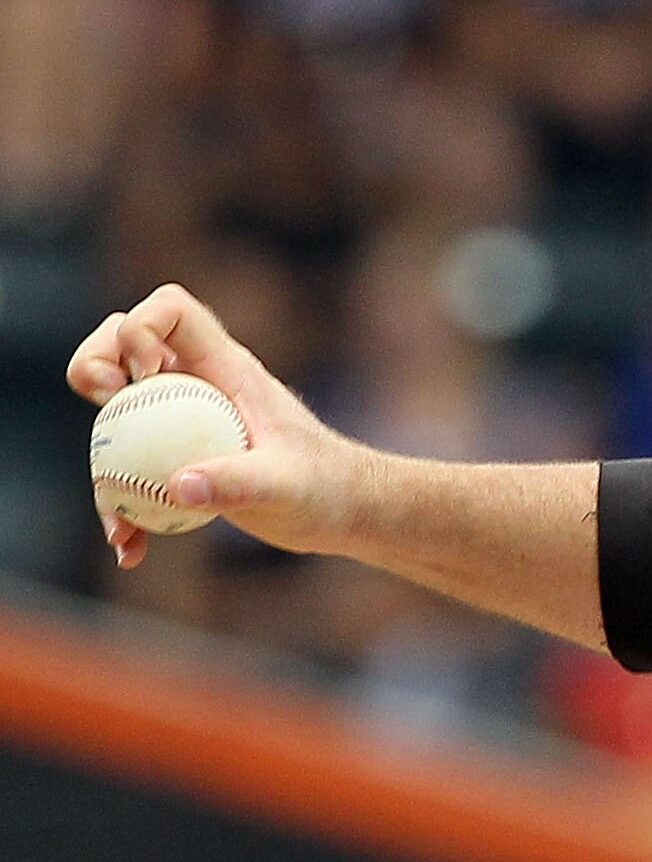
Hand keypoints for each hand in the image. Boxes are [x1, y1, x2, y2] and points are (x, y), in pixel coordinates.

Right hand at [67, 284, 377, 569]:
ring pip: (116, 412)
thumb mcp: (286, 487)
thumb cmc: (329, 487)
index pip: (171, 310)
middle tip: (107, 407)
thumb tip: (178, 486)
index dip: (139, 328)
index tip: (144, 376)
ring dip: (99, 456)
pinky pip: (130, 471)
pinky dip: (122, 509)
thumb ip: (239, 482)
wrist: (346, 514)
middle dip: (94, 364)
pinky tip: (130, 550)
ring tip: (116, 520)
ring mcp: (184, 420)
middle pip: (122, 343)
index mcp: (226, 368)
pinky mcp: (179, 459)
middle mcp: (198, 384)